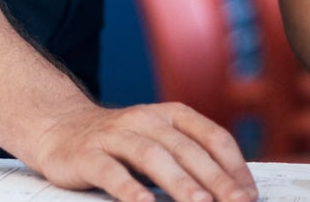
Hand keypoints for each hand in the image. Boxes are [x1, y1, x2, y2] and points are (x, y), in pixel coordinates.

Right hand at [26, 101, 256, 201]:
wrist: (59, 127)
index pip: (212, 136)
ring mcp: (115, 136)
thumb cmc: (119, 142)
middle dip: (216, 179)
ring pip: (153, 157)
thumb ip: (190, 156)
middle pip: (187, 149)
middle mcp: (145, 120)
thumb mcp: (158, 139)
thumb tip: (234, 188)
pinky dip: (129, 189)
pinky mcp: (88, 155)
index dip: (234, 165)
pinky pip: (111, 172)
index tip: (250, 194)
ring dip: (180, 182)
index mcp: (170, 115)